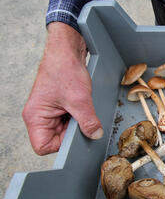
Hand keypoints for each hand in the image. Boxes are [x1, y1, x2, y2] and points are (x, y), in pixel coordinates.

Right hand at [22, 23, 102, 154]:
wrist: (67, 51)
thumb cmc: (65, 70)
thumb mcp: (80, 99)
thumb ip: (88, 121)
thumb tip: (95, 135)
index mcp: (35, 117)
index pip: (43, 147)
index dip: (61, 146)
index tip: (75, 136)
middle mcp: (39, 117)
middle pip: (55, 140)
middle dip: (72, 133)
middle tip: (82, 120)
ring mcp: (48, 113)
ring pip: (64, 131)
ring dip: (76, 124)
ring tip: (81, 109)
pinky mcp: (58, 108)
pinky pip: (68, 121)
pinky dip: (78, 117)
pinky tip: (82, 107)